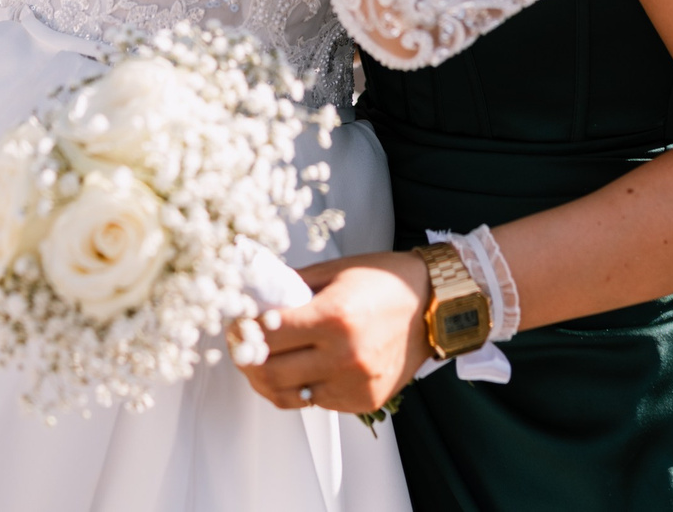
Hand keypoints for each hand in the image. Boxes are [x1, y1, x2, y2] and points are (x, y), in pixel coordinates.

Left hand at [234, 252, 430, 414]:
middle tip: (242, 347)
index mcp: (334, 317)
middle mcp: (345, 355)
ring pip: (289, 396)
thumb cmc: (386, 281)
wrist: (435, 305)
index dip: (243, 330)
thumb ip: (293, 286)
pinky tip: (304, 368)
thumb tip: (255, 294)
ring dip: (268, 381)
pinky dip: (303, 387)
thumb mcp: (336, 271)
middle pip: (270, 372)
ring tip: (265, 363)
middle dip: (246, 360)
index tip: (237, 324)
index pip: (267, 334)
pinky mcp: (365, 400)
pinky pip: (317, 401)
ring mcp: (355, 383)